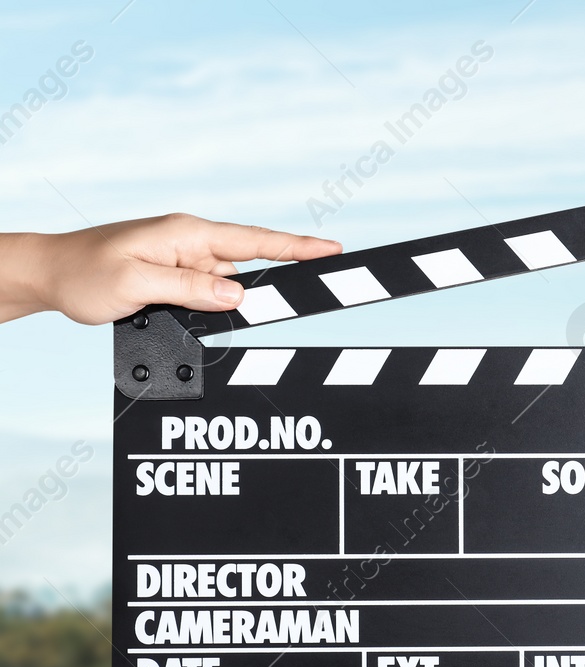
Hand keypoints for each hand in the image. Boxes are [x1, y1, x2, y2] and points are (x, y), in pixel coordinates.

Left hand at [0, 213, 340, 324]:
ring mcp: (185, 261)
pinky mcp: (177, 278)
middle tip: (238, 304)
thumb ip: (190, 288)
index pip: (256, 241)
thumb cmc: (83, 272)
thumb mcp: (136, 283)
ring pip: (226, 288)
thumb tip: (239, 294)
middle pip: (247, 269)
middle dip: (252, 294)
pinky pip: (206, 295)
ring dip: (212, 308)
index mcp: (187, 233)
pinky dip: (201, 310)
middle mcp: (192, 243)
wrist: (47, 274)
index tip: (334, 250)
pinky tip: (166, 312)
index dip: (298, 248)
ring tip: (159, 309)